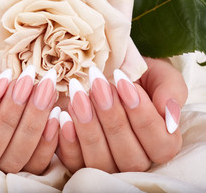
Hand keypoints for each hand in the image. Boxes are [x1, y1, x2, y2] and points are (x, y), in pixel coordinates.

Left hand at [56, 57, 187, 172]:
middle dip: (112, 117)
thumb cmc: (138, 75)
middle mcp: (135, 159)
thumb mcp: (160, 75)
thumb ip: (171, 92)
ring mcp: (107, 162)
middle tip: (98, 84)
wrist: (111, 71)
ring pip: (100, 161)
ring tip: (79, 95)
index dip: (141, 114)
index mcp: (161, 143)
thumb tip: (170, 117)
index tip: (124, 82)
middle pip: (128, 156)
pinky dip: (68, 140)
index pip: (159, 143)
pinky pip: (74, 161)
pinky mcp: (80, 159)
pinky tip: (64, 116)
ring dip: (88, 127)